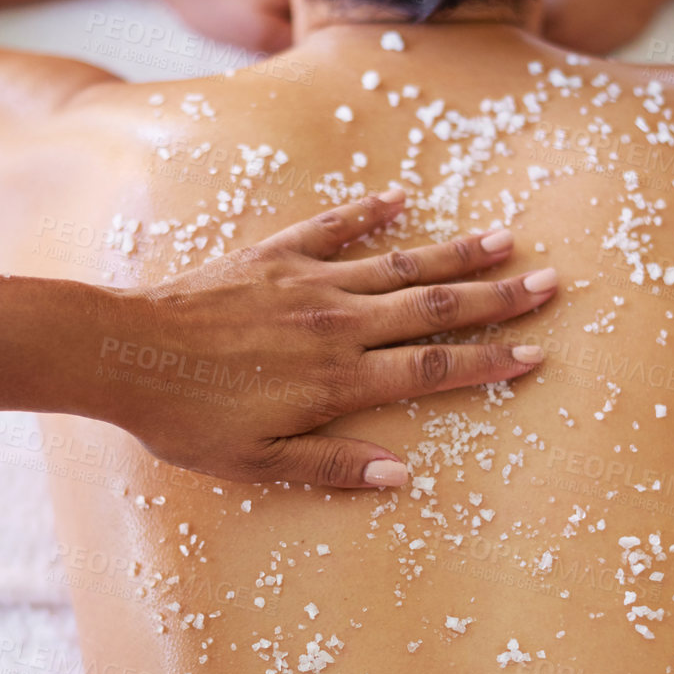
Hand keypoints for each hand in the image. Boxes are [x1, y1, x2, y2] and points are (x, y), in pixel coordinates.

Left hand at [90, 188, 556, 487]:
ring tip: (505, 238)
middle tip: (550, 282)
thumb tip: (400, 476)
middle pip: (432, 310)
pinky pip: (330, 228)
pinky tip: (399, 198)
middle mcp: (335, 325)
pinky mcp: (272, 255)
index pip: (430, 370)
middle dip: (495, 298)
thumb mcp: (257, 461)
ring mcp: (306, 284)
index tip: (533, 354)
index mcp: (337, 381)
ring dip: (454, 252)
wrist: (123, 352)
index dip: (487, 363)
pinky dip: (366, 212)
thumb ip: (330, 466)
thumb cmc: (187, 418)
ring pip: (396, 264)